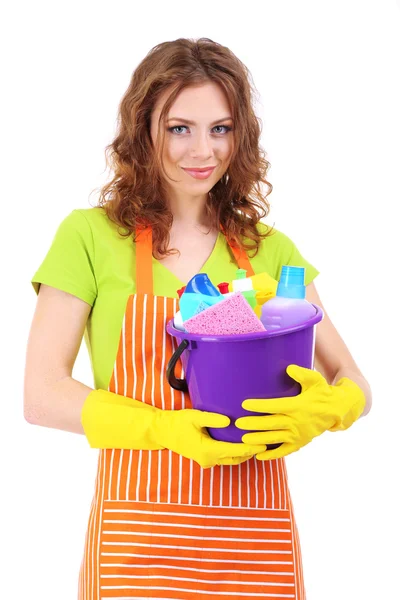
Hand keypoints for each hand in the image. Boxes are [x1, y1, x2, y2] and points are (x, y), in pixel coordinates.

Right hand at [81, 389, 265, 468]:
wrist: (161, 431)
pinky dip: (236, 453)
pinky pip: (224, 458)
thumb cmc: (176, 422)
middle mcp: (209, 460)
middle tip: (268, 441)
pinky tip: (244, 445)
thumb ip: (212, 418)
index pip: (236, 450)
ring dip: (245, 454)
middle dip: (252, 451)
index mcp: (208, 450)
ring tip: (259, 444)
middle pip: (237, 458)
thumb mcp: (194, 416)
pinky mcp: (205, 459)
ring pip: (231, 460)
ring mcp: (206, 461)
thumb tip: (229, 420)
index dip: (252, 447)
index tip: (265, 442)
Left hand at [235, 364, 365, 459]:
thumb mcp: (315, 380)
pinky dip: (272, 455)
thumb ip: (302, 373)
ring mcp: (298, 434)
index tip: (244, 404)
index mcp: (298, 406)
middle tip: (238, 423)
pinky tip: (258, 456)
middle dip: (253, 424)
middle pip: (271, 424)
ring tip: (243, 439)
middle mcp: (297, 422)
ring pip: (275, 438)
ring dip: (258, 439)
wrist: (336, 411)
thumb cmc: (322, 392)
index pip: (275, 406)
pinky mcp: (300, 443)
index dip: (259, 405)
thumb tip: (288, 368)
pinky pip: (284, 451)